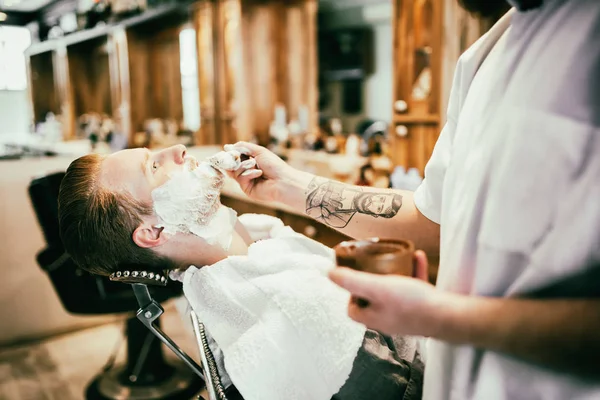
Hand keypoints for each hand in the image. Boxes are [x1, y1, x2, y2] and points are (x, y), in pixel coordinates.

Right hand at [225, 142, 305, 202]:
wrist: (283, 181)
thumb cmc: (274, 165)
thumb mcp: (259, 151)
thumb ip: (244, 147)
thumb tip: (227, 147)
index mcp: (251, 162)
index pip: (236, 157)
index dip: (231, 154)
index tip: (227, 150)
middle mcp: (247, 171)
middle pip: (232, 165)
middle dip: (233, 159)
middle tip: (235, 156)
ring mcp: (246, 181)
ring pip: (234, 171)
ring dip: (244, 165)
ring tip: (254, 164)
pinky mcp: (246, 189)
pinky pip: (240, 178)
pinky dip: (249, 173)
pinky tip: (258, 173)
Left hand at [328, 250, 448, 335]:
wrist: (448, 316)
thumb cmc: (411, 303)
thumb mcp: (377, 287)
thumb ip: (352, 281)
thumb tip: (330, 273)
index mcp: (372, 318)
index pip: (352, 309)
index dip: (350, 293)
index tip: (355, 276)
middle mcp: (387, 320)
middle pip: (372, 300)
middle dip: (372, 281)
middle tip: (374, 266)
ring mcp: (406, 316)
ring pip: (394, 293)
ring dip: (394, 274)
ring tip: (396, 259)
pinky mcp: (422, 310)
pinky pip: (414, 289)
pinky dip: (414, 273)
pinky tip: (417, 257)